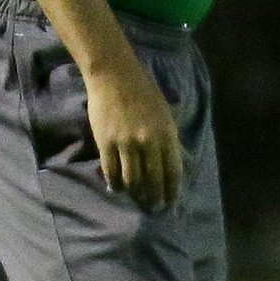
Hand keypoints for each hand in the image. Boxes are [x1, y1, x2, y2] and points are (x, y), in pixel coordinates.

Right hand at [85, 57, 182, 210]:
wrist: (114, 75)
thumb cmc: (143, 91)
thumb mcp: (164, 114)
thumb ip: (167, 138)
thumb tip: (169, 163)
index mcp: (167, 134)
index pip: (173, 171)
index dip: (171, 190)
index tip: (169, 201)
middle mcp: (148, 142)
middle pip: (152, 180)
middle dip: (153, 197)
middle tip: (152, 205)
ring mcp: (126, 144)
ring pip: (131, 180)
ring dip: (134, 193)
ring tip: (134, 197)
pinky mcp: (106, 143)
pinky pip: (111, 172)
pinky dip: (114, 183)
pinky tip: (116, 186)